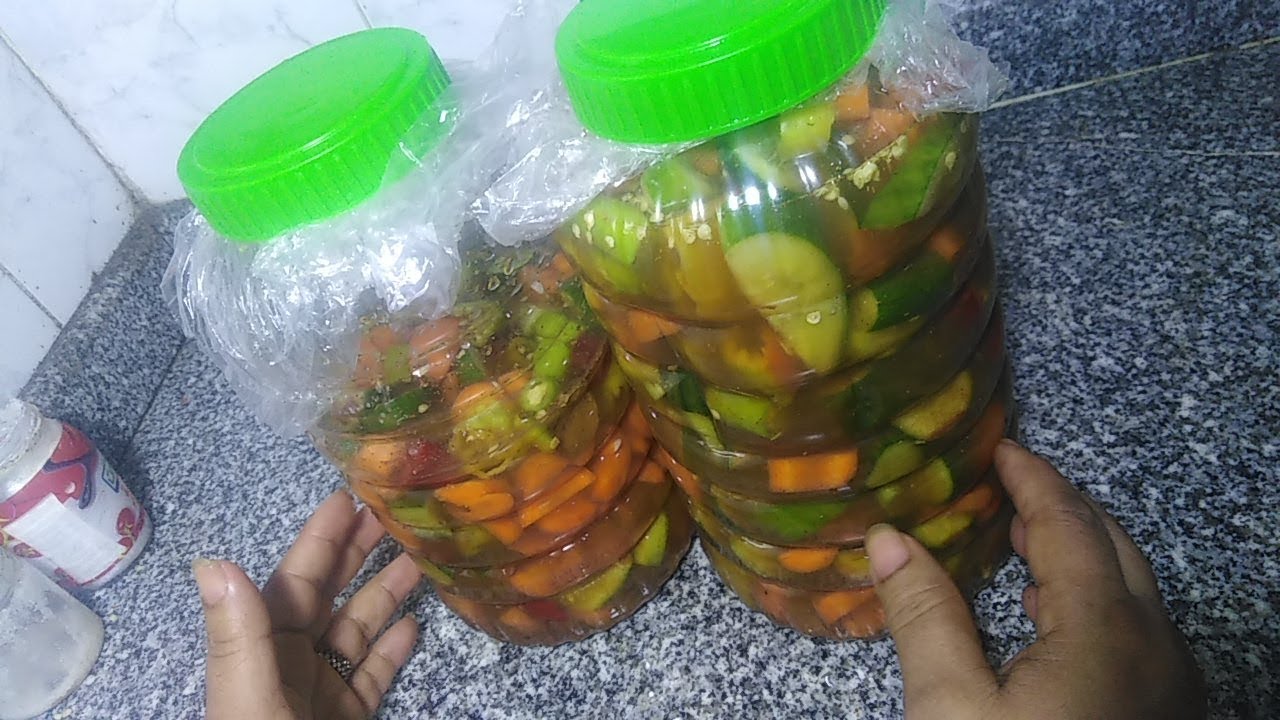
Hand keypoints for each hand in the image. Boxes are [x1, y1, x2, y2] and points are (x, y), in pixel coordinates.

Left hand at [194, 491, 423, 718]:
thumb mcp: (247, 695)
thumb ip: (240, 634)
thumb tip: (212, 560)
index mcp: (260, 652)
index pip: (295, 582)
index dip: (320, 540)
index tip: (346, 498)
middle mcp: (289, 664)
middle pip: (327, 597)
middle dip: (356, 554)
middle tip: (390, 514)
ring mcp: (320, 692)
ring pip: (356, 631)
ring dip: (385, 594)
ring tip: (418, 559)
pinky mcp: (347, 717)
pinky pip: (372, 675)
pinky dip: (391, 649)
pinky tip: (413, 623)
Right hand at [866, 440, 1205, 719]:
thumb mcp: (951, 710)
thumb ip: (924, 616)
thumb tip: (887, 538)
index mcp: (1106, 630)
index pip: (1071, 524)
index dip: (1035, 479)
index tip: (1002, 448)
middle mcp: (1156, 647)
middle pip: (1116, 547)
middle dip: (1063, 510)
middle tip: (1008, 490)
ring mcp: (1172, 688)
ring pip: (1135, 591)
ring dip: (1081, 555)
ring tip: (1024, 546)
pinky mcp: (1166, 718)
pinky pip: (1139, 632)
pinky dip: (1096, 601)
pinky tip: (1053, 624)